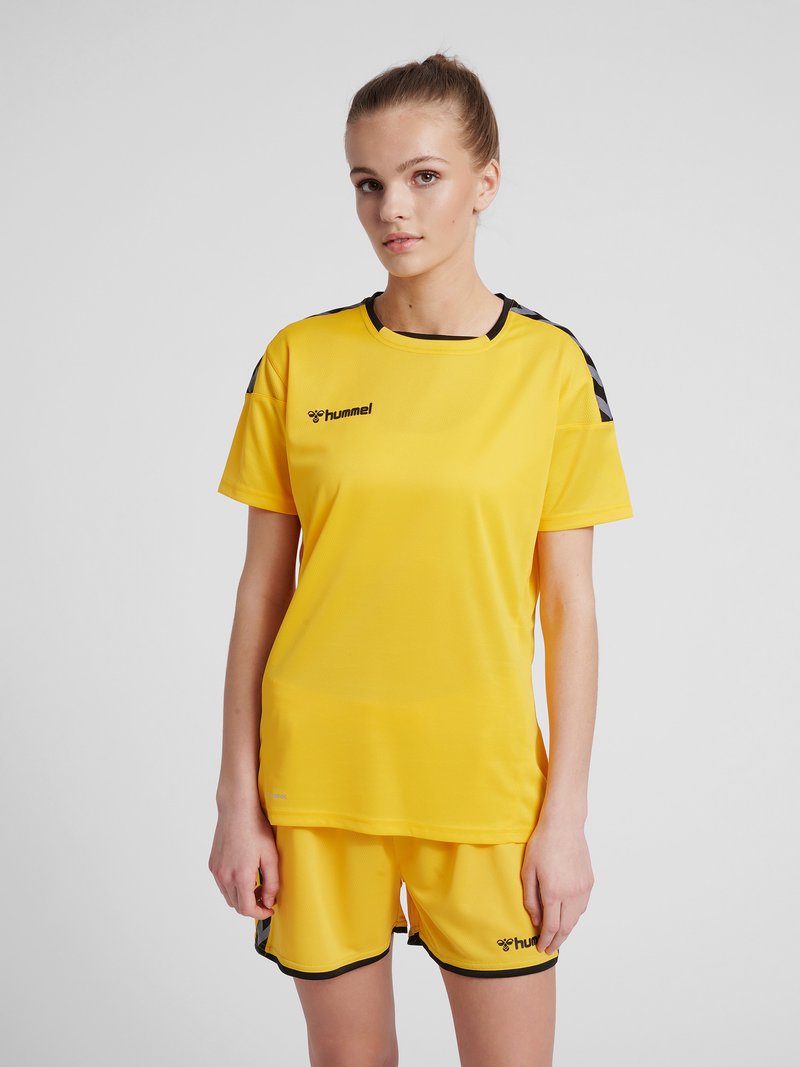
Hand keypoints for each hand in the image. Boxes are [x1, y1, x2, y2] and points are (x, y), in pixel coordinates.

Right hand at [208, 800, 279, 919]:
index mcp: (240, 875)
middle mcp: (224, 876)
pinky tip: (244, 874)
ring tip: (256, 884)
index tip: (269, 910)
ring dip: (242, 897)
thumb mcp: (271, 856)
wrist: (236, 809)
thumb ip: (272, 883)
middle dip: (252, 906)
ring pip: (228, 896)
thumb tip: (269, 902)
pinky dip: (233, 887)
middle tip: (266, 896)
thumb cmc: (256, 828)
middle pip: (236, 905)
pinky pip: (222, 884)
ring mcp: (216, 870)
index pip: (246, 909)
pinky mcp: (212, 864)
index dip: (259, 914)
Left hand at [520, 818, 593, 954]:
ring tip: (557, 936)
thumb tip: (536, 921)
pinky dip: (574, 916)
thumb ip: (531, 899)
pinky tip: (567, 916)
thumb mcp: (528, 871)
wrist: (564, 825)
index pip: (551, 927)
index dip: (546, 940)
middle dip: (557, 941)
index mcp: (553, 892)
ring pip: (576, 918)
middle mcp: (571, 894)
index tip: (540, 948)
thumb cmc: (542, 844)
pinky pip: (582, 906)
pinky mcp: (589, 882)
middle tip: (549, 949)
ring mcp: (583, 888)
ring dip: (567, 930)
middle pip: (566, 928)